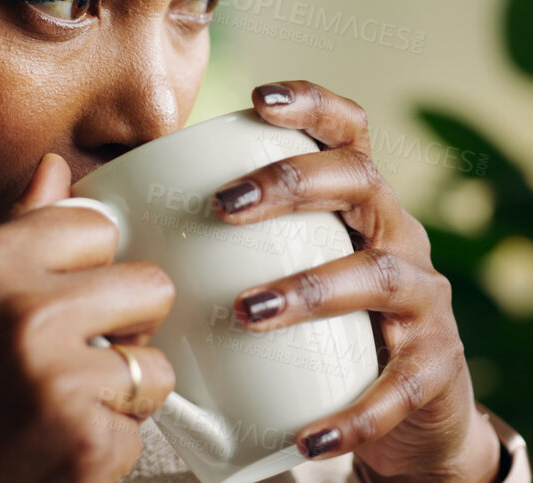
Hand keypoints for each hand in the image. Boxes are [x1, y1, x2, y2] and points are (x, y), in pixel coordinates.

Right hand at [0, 154, 177, 482]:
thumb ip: (10, 230)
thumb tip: (57, 169)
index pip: (97, 226)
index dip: (84, 270)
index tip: (54, 302)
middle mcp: (23, 311)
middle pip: (149, 286)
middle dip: (123, 326)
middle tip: (69, 360)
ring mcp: (59, 378)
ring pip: (153, 364)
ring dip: (117, 394)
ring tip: (54, 410)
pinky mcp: (88, 442)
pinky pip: (139, 429)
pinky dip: (105, 447)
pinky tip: (50, 450)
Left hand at [211, 81, 501, 482]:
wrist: (417, 420)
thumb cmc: (329, 340)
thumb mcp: (290, 278)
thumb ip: (217, 250)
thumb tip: (98, 217)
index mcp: (363, 208)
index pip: (350, 133)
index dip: (312, 105)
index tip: (257, 98)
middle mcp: (400, 239)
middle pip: (362, 183)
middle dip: (292, 185)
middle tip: (222, 206)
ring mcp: (425, 303)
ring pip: (379, 276)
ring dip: (311, 289)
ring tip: (248, 311)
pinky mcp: (434, 369)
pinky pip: (397, 386)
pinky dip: (352, 414)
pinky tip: (306, 436)